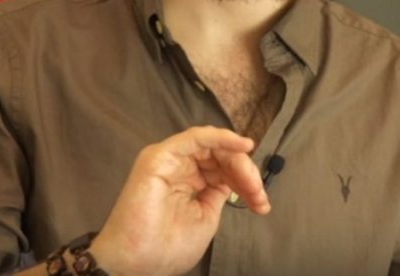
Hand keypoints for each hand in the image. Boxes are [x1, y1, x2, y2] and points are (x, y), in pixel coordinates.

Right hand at [88, 126, 268, 275]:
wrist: (138, 262)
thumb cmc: (167, 247)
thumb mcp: (206, 217)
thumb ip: (218, 193)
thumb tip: (238, 182)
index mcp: (189, 180)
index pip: (223, 168)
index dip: (246, 181)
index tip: (262, 204)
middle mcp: (179, 165)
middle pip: (220, 155)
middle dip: (245, 171)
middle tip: (258, 194)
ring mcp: (170, 158)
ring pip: (212, 145)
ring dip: (237, 159)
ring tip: (251, 183)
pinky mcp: (160, 155)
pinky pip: (195, 138)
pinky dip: (221, 137)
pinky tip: (242, 146)